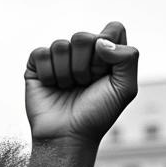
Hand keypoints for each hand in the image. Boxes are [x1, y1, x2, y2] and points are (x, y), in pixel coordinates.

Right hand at [25, 21, 137, 146]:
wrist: (67, 137)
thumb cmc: (96, 115)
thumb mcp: (125, 89)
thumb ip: (128, 57)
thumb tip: (100, 42)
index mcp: (106, 53)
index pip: (112, 29)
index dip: (107, 52)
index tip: (102, 76)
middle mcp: (83, 52)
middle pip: (82, 37)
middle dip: (83, 66)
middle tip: (83, 85)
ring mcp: (59, 59)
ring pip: (60, 45)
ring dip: (64, 74)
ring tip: (67, 89)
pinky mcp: (37, 67)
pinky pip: (40, 54)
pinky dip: (47, 74)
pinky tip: (51, 87)